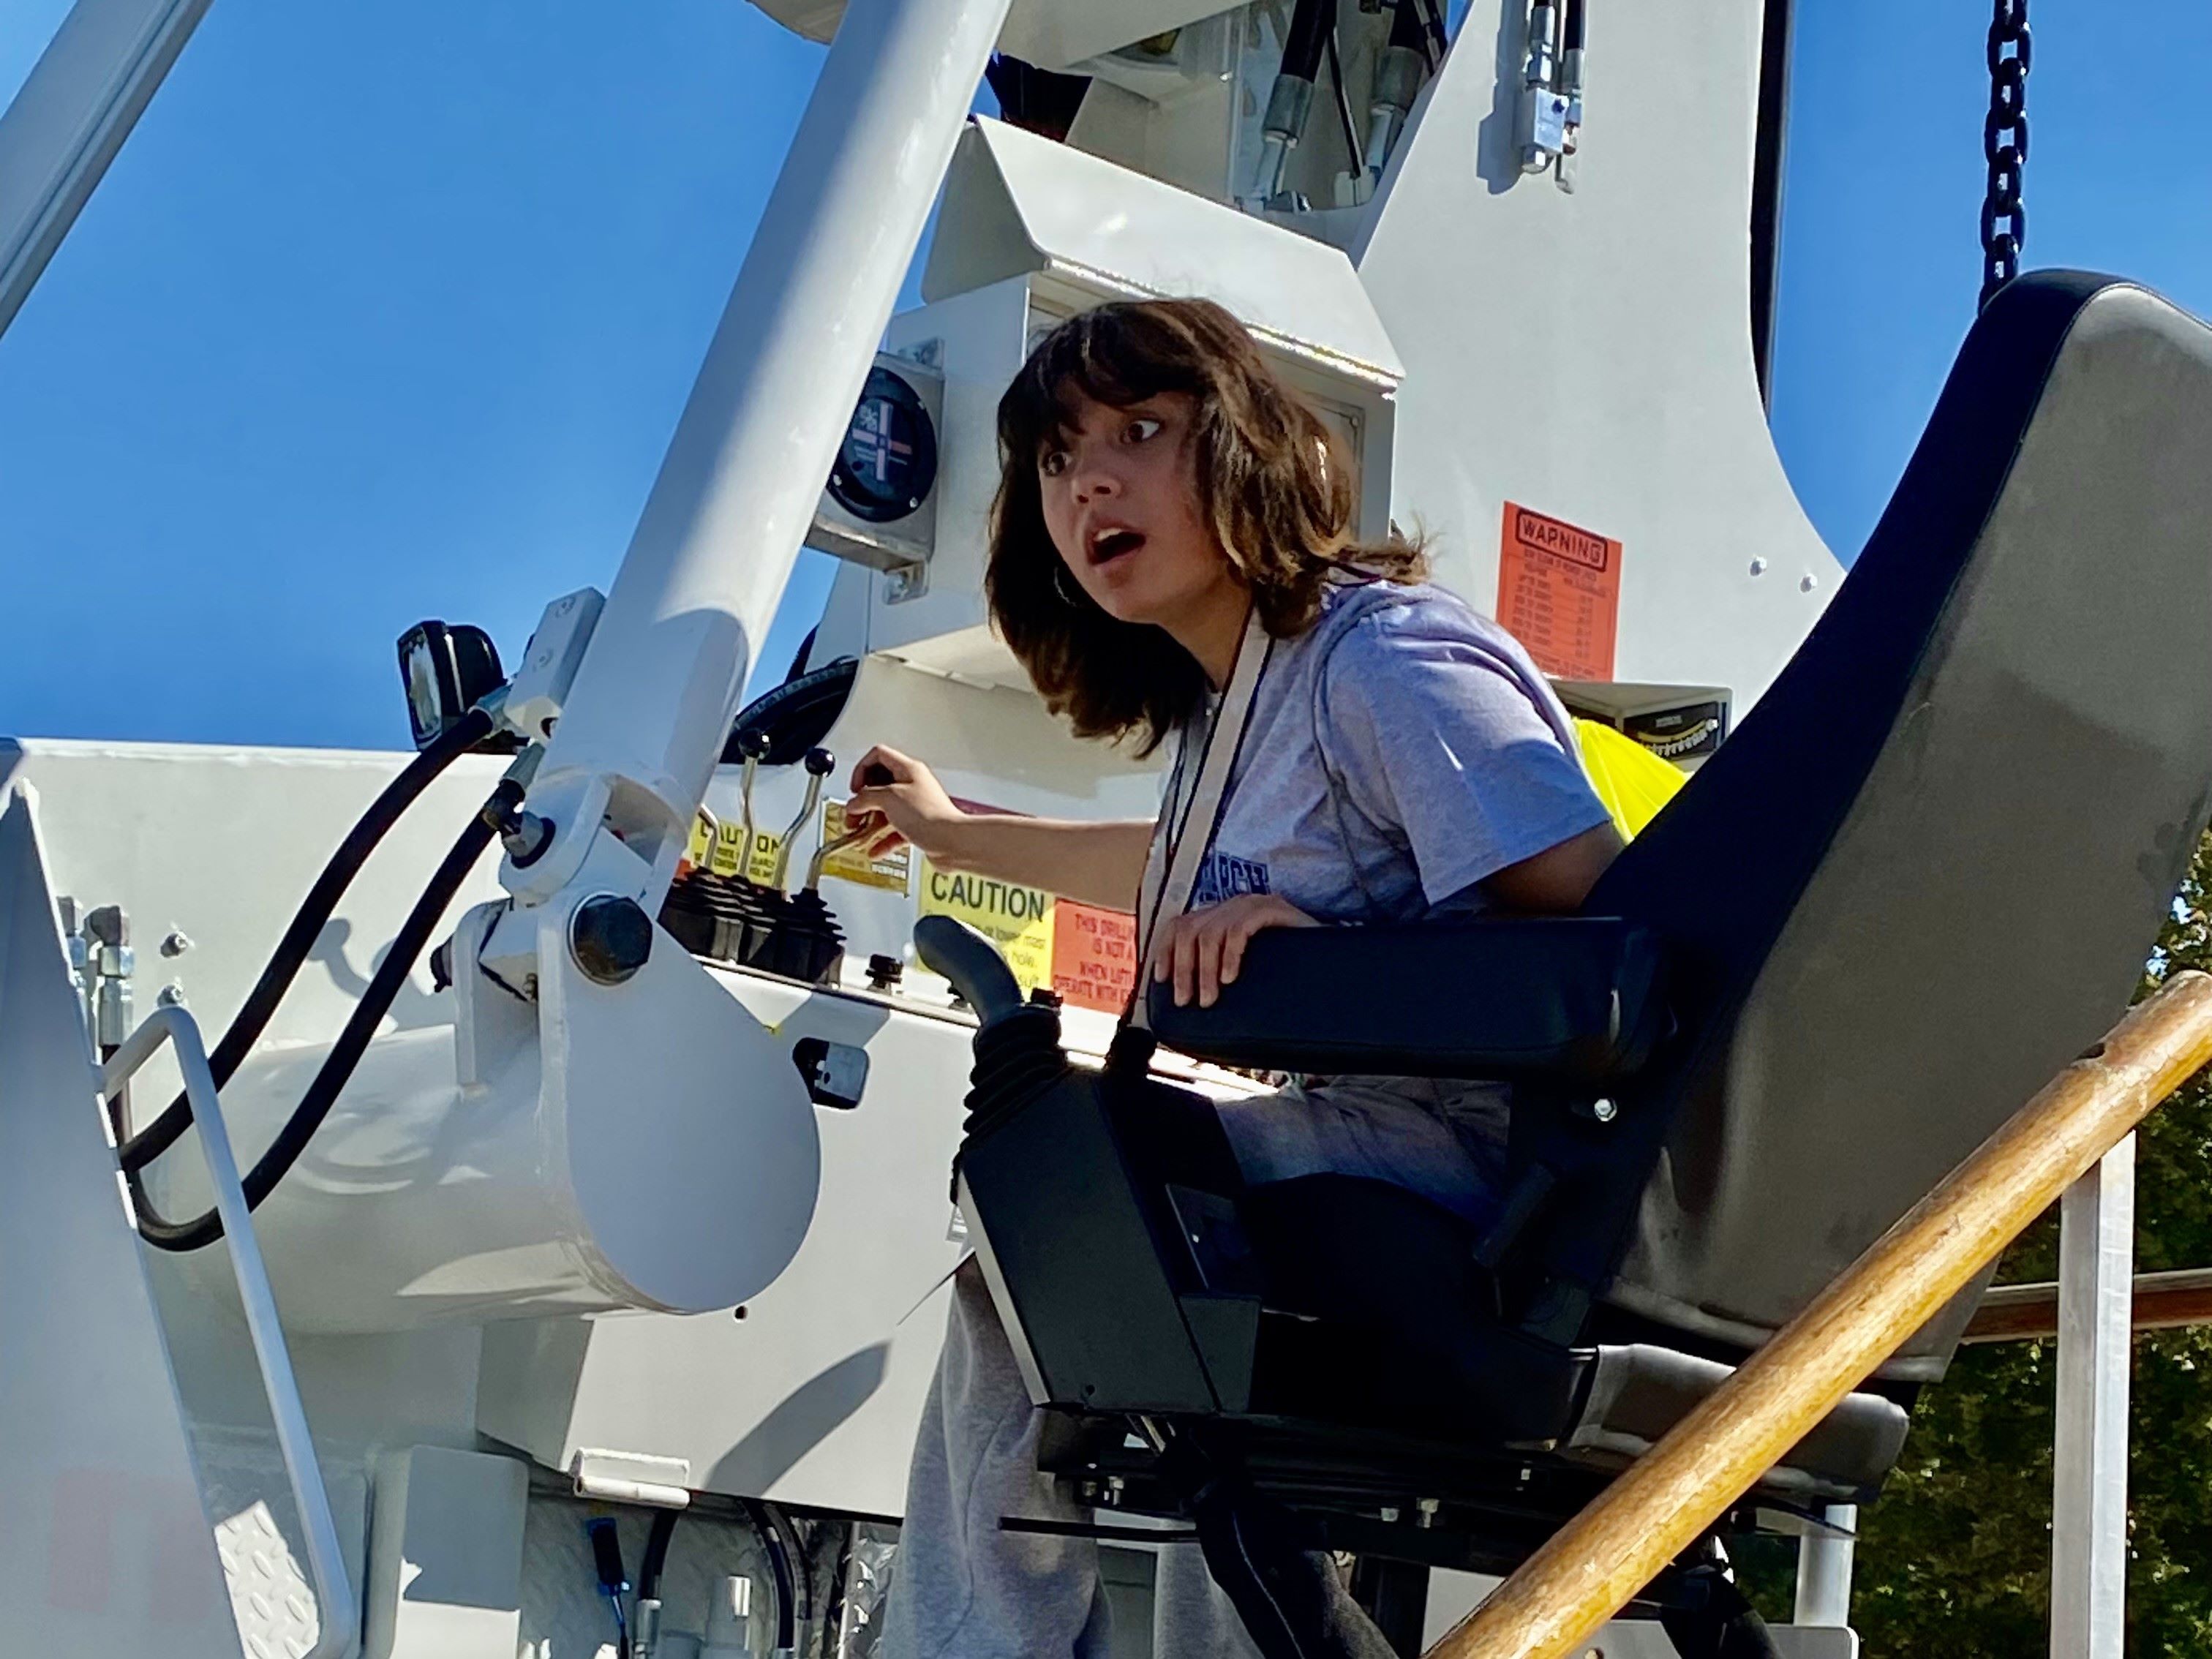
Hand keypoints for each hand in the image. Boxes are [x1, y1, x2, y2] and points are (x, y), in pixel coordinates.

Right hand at [844, 745, 970, 861]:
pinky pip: (895, 830)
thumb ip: (866, 797)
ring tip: (858, 831)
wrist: (952, 842)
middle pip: (879, 785)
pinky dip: (883, 839)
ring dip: (869, 821)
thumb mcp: (888, 798)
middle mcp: (913, 785)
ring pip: (886, 810)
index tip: (855, 788)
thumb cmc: (930, 815)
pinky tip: (875, 849)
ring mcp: (916, 806)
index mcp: (908, 769)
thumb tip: (854, 803)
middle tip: (852, 813)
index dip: (862, 769)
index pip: (878, 755)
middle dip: (862, 800)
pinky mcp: (919, 826)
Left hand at [1154, 893, 1317, 1008]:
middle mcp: (1234, 906)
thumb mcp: (1244, 970)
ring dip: (1204, 969)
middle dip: (1183, 968)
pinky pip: (1241, 928)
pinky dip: (1231, 954)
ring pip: (1211, 932)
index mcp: (1222, 917)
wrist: (1331, 959)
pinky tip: (1230, 977)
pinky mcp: (1274, 909)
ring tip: (1209, 997)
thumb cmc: (1287, 968)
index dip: (1166, 951)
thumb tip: (1189, 997)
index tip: (1161, 980)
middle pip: (1190, 930)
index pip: (1180, 925)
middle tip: (1186, 1001)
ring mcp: (1254, 905)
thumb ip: (1218, 972)